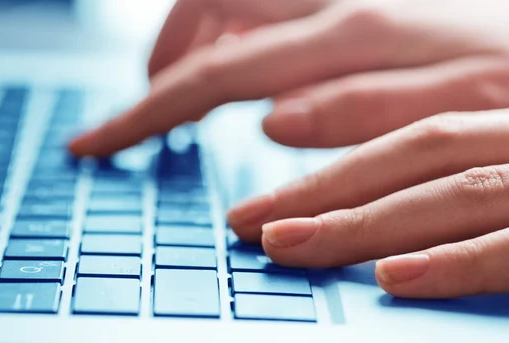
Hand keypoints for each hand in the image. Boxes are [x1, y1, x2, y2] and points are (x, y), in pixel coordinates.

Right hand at [70, 0, 508, 155]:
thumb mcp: (463, 105)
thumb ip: (363, 108)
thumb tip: (272, 116)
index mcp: (350, 33)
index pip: (213, 74)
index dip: (144, 113)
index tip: (92, 143)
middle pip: (205, 23)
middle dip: (155, 76)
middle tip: (136, 122)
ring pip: (226, 2)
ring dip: (187, 44)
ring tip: (177, 91)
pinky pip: (260, 0)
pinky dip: (227, 29)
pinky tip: (233, 57)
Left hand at [228, 110, 508, 297]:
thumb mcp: (502, 179)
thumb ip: (450, 186)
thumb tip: (368, 228)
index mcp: (505, 129)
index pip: (410, 141)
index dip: (330, 172)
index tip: (260, 205)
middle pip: (416, 151)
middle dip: (324, 189)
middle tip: (249, 222)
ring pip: (454, 190)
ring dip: (363, 220)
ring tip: (288, 242)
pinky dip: (452, 261)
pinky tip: (390, 276)